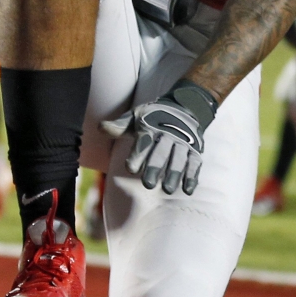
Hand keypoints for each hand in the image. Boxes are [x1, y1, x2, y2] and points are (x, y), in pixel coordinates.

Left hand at [100, 79, 217, 194]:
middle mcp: (168, 135)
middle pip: (161, 152)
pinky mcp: (195, 150)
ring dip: (174, 174)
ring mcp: (183, 142)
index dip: (137, 155)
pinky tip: (187, 189)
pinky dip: (192, 176)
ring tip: (168, 190)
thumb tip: (100, 127)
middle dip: (155, 167)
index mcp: (151, 127)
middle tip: (148, 184)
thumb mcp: (135, 118)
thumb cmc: (152, 117)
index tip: (130, 168)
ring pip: (179, 159)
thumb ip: (120, 126)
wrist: (183, 107)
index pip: (144, 142)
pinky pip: (194, 163)